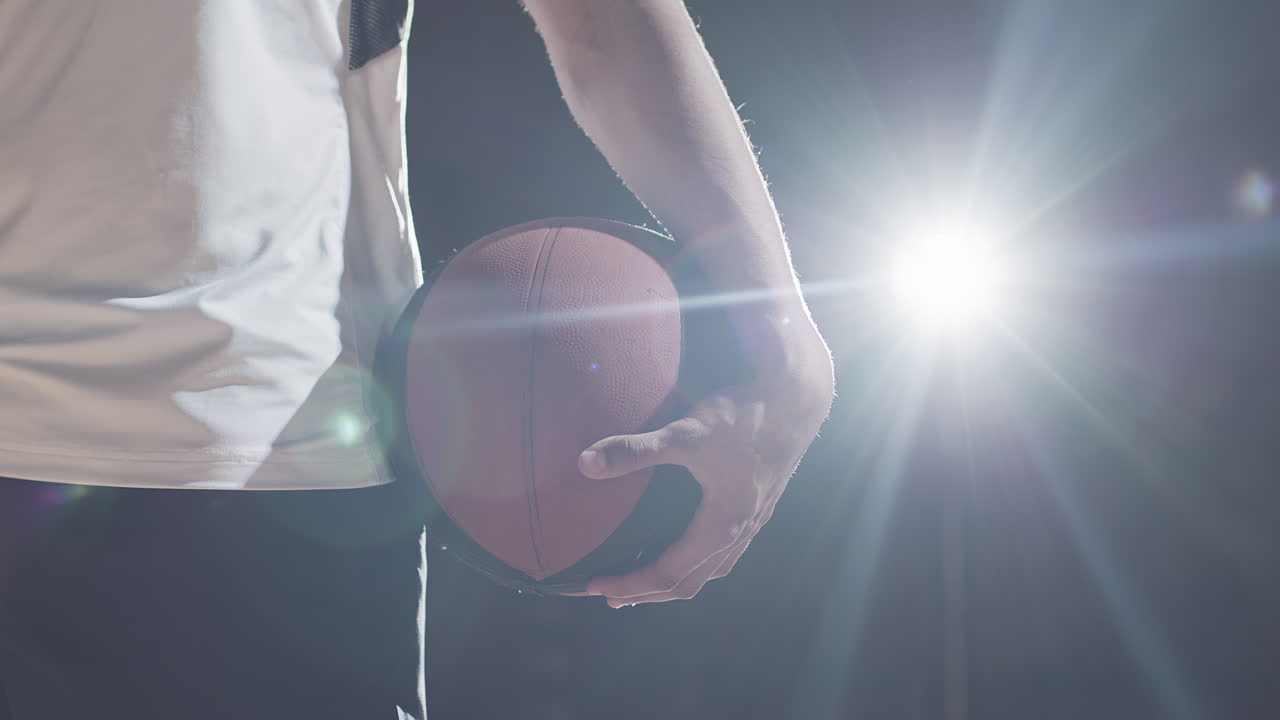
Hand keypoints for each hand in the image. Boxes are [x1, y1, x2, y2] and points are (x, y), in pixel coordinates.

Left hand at [577, 311, 833, 606]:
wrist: (795, 398)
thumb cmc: (744, 416)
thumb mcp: (687, 432)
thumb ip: (636, 450)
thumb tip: (584, 463)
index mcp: (723, 524)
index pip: (669, 574)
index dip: (630, 585)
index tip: (595, 586)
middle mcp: (740, 531)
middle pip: (689, 583)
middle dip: (646, 592)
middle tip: (609, 595)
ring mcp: (753, 521)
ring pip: (710, 570)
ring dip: (673, 582)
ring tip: (642, 583)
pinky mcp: (757, 506)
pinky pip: (724, 553)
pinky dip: (696, 564)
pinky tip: (686, 549)